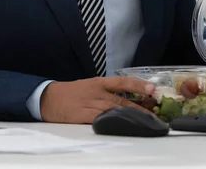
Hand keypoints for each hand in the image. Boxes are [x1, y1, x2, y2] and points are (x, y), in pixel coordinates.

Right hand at [40, 76, 154, 123]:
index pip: (122, 81)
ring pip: (114, 110)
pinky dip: (112, 122)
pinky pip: (100, 119)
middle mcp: (96, 91)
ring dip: (130, 117)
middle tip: (156, 114)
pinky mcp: (82, 116)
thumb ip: (108, 92)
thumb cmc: (72, 92)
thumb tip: (130, 99)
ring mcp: (89, 104)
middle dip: (140, 107)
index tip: (152, 89)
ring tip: (145, 122)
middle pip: (121, 100)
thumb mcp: (90, 86)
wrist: (49, 98)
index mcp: (99, 82)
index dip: (137, 85)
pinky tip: (122, 125)